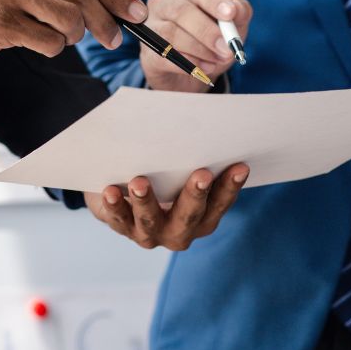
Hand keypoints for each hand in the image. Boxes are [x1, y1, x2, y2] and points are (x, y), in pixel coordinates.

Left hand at [83, 164, 248, 249]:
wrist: (127, 194)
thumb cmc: (166, 175)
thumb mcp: (183, 167)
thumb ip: (196, 152)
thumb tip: (202, 116)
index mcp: (203, 218)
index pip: (221, 203)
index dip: (230, 186)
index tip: (240, 165)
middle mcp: (180, 232)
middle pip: (190, 216)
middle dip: (195, 195)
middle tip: (201, 175)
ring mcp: (151, 233)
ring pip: (150, 220)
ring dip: (146, 201)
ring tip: (140, 182)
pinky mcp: (123, 227)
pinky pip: (117, 218)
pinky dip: (114, 205)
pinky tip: (110, 190)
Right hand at [140, 0, 252, 91]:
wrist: (194, 73)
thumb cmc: (212, 39)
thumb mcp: (232, 25)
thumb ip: (239, 13)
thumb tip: (236, 8)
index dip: (213, 0)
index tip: (230, 14)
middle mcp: (162, 2)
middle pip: (181, 11)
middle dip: (207, 31)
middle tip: (227, 48)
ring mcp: (151, 27)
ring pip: (171, 34)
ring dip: (199, 49)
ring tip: (218, 60)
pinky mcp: (148, 52)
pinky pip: (165, 55)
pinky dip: (188, 63)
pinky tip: (206, 68)